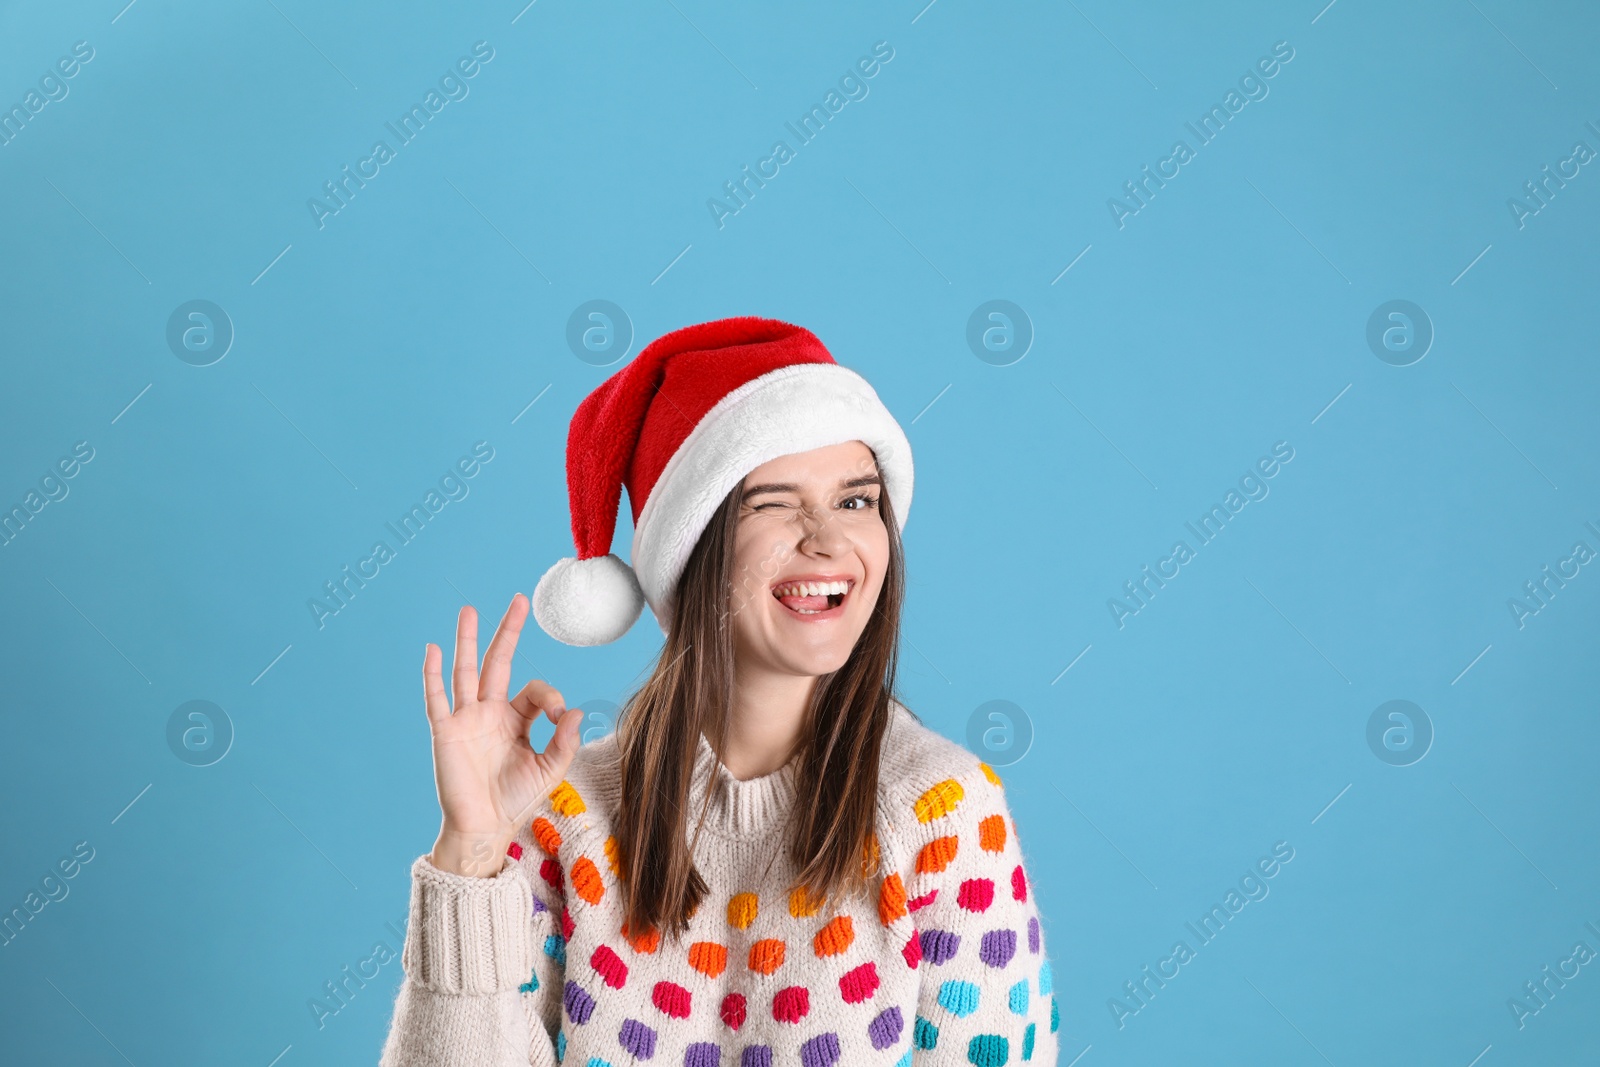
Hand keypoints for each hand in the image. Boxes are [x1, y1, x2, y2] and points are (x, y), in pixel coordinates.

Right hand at [422, 593, 581, 877]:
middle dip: (509, 632)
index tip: (560, 715)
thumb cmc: (515, 799)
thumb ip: (565, 742)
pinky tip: (432, 649)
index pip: (535, 690)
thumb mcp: (549, 770)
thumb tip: (577, 711)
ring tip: (469, 610)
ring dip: (468, 640)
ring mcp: (466, 719)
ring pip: (466, 671)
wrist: (485, 827)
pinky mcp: (446, 732)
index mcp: (516, 719)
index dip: (551, 696)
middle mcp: (490, 712)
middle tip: (518, 601)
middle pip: (499, 662)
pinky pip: (437, 698)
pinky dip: (433, 674)